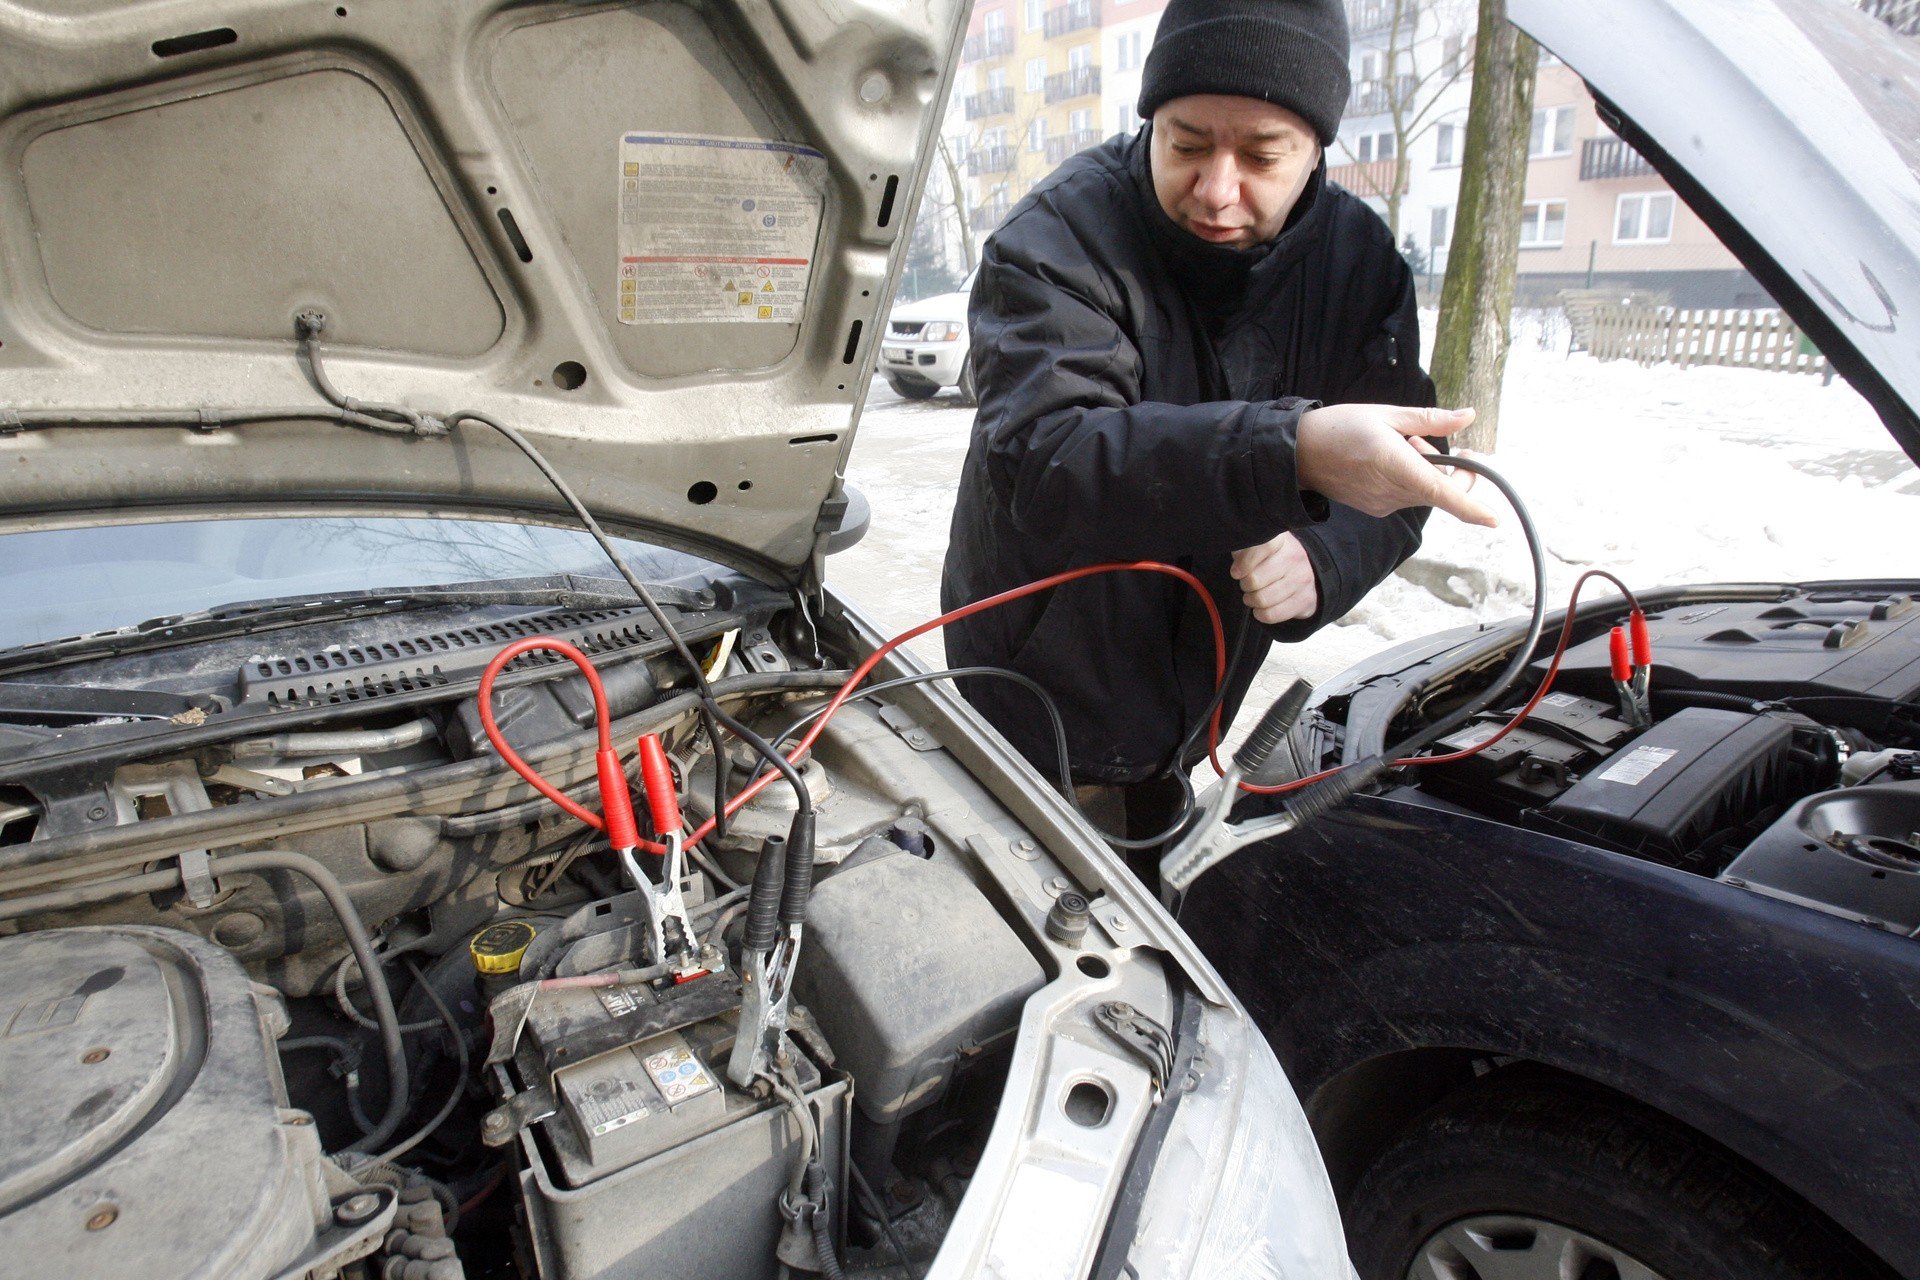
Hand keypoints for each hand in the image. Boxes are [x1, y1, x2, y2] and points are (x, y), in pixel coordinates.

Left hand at [1232, 531, 1318, 623]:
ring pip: (1262, 599)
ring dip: (1251, 600)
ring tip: (1253, 595)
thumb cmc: (1270, 559)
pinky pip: (1272, 614)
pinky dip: (1261, 614)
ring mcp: (1302, 579)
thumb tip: (1235, 562)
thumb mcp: (1256, 546)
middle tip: (1246, 584)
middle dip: (1245, 585)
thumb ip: (1243, 549)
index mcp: (1281, 540)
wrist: (1302, 573)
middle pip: (1255, 579)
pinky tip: (1261, 607)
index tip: (1236, 572)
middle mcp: (1295, 556)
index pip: (1264, 546)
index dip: (1245, 562)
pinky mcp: (1305, 600)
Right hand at [1295, 404, 1497, 526]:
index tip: (1494, 519)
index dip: (1472, 508)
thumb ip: (1431, 420)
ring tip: (1400, 443)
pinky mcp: (1376, 508)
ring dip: (1425, 470)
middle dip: (1449, 467)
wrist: (1298, 454)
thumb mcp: (1387, 414)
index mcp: (1397, 466)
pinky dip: (1408, 478)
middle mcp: (1392, 492)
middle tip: (1429, 439)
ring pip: (1424, 492)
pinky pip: (1406, 495)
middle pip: (1441, 491)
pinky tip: (1387, 459)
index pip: (1443, 493)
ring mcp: (1384, 503)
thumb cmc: (1339, 428)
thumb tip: (1467, 417)